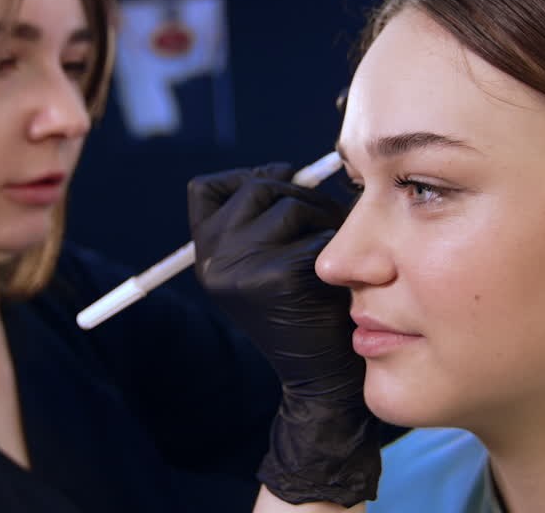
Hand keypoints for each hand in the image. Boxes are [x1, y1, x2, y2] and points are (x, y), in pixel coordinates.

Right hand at [188, 164, 379, 506]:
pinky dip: (340, 246)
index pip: (205, 188)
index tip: (278, 186)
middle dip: (297, 196)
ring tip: (331, 257)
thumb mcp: (265, 260)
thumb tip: (286, 168)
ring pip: (292, 205)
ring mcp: (245, 269)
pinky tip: (338, 278)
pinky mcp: (283, 275)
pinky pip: (320, 232)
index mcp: (205, 256)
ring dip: (322, 219)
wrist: (323, 375)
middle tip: (318, 229)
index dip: (245, 178)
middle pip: (258, 187)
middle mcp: (215, 261)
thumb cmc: (307, 306)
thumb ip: (262, 217)